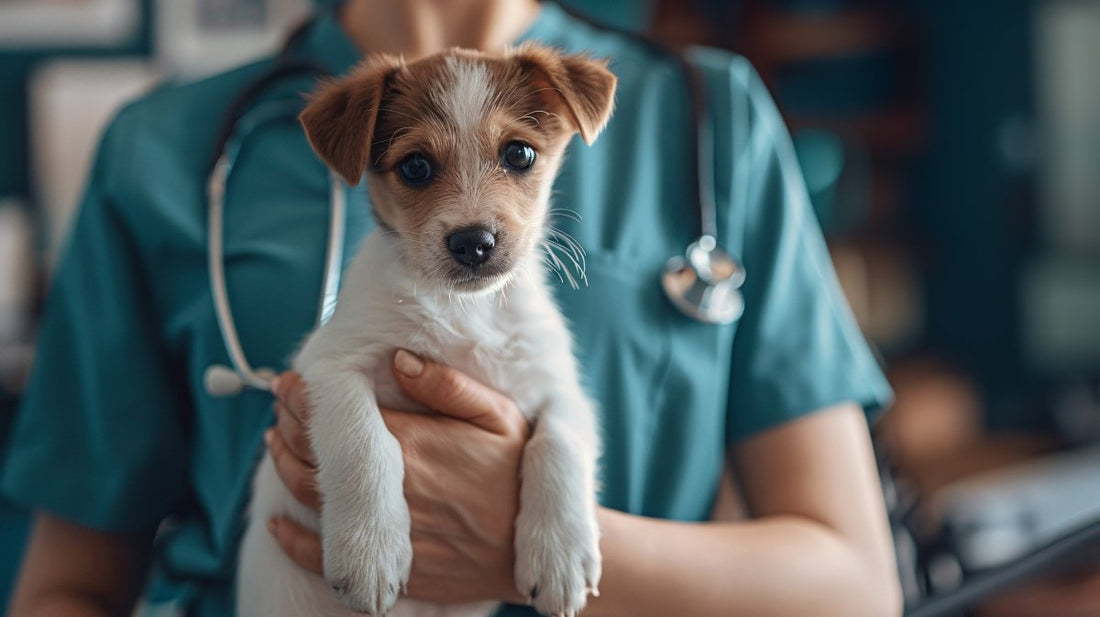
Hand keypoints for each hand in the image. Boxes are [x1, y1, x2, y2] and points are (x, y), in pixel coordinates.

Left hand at [266, 351, 530, 604]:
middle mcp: (392, 488)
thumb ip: (450, 387)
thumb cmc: (517, 478)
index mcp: (415, 446)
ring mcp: (387, 530)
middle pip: (320, 454)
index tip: (290, 381)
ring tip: (277, 444)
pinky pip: (325, 557)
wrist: (532, 550)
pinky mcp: (387, 565)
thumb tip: (400, 359)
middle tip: (279, 405)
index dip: (307, 397)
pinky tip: (280, 522)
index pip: (344, 416)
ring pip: (315, 499)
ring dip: (286, 467)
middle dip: (290, 424)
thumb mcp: (500, 419)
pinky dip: (293, 539)